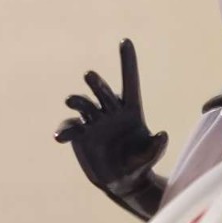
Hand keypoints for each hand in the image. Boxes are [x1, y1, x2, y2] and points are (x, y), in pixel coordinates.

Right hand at [55, 38, 167, 188]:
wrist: (121, 181)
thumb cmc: (138, 165)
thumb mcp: (149, 158)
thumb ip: (156, 148)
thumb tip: (163, 135)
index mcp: (130, 110)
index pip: (130, 82)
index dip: (128, 62)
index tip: (125, 41)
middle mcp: (110, 111)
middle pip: (103, 92)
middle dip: (97, 83)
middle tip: (90, 76)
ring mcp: (94, 121)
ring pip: (84, 105)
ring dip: (78, 100)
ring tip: (71, 100)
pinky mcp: (81, 134)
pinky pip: (70, 127)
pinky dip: (64, 130)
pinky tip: (59, 138)